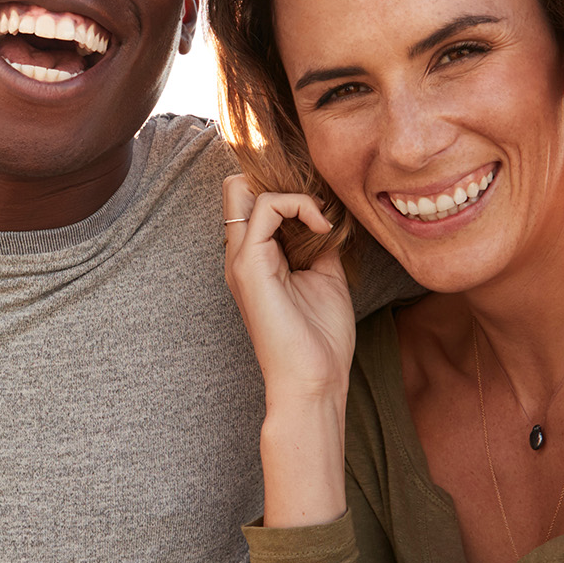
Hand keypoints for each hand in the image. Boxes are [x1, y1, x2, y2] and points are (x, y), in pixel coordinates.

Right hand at [222, 174, 356, 405]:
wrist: (314, 380)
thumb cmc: (321, 339)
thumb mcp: (326, 276)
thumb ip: (320, 244)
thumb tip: (328, 216)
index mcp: (255, 259)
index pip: (251, 200)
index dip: (285, 191)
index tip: (322, 213)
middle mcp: (240, 255)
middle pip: (235, 187)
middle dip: (278, 182)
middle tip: (313, 206)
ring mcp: (240, 259)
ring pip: (243, 188)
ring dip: (292, 193)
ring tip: (321, 220)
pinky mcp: (249, 264)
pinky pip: (266, 208)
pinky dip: (298, 206)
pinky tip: (321, 228)